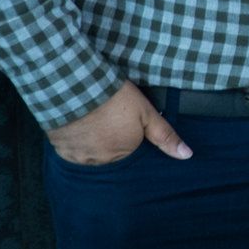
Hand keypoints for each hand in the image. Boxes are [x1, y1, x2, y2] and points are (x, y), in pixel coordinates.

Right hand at [46, 82, 190, 164]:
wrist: (75, 87)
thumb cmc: (114, 99)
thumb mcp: (147, 113)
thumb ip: (165, 135)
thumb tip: (187, 156)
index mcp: (124, 153)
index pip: (130, 150)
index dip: (128, 133)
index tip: (122, 119)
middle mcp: (101, 161)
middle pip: (110, 154)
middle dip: (110, 139)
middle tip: (107, 117)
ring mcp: (80, 157)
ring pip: (89, 154)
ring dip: (91, 141)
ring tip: (92, 119)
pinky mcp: (61, 150)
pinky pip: (70, 151)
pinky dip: (73, 141)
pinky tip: (77, 124)